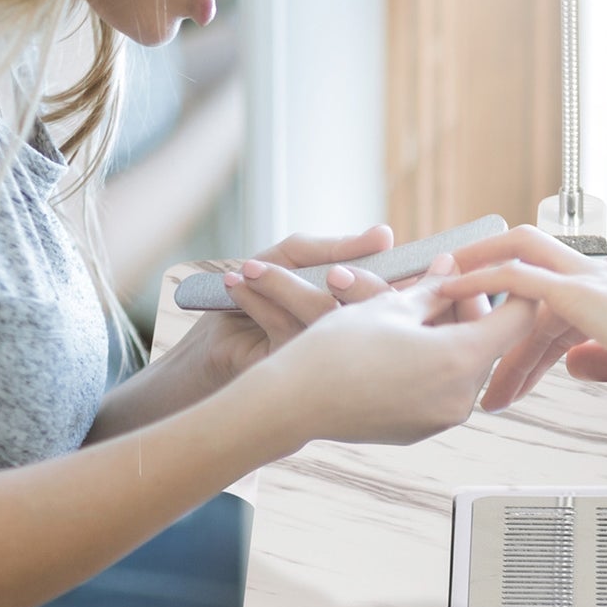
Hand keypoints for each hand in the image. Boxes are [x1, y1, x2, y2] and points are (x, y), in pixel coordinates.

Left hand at [186, 224, 397, 387]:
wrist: (210, 339)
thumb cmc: (257, 294)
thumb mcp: (293, 259)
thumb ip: (335, 249)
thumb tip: (385, 236)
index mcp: (358, 313)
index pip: (393, 296)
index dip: (395, 274)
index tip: (383, 248)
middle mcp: (347, 340)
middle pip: (374, 311)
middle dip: (356, 281)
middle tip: (334, 271)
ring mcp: (321, 360)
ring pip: (324, 315)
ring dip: (286, 284)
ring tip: (253, 268)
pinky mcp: (291, 371)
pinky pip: (287, 328)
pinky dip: (259, 299)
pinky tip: (237, 284)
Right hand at [270, 255, 537, 444]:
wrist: (293, 402)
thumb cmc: (336, 350)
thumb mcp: (388, 306)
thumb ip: (431, 287)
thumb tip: (453, 267)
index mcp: (460, 358)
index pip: (518, 317)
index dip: (514, 288)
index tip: (498, 271)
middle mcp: (461, 396)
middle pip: (491, 343)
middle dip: (472, 310)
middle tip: (442, 285)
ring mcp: (443, 418)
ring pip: (467, 366)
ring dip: (453, 336)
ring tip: (415, 312)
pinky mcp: (423, 429)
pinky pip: (444, 389)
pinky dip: (435, 362)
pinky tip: (403, 344)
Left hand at [437, 225, 606, 409]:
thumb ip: (602, 359)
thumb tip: (573, 364)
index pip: (545, 297)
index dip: (512, 327)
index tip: (484, 350)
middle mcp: (594, 272)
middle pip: (522, 251)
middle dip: (479, 266)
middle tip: (440, 291)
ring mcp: (586, 276)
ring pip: (514, 256)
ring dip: (471, 273)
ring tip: (431, 293)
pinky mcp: (579, 289)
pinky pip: (517, 276)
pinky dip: (480, 281)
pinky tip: (451, 292)